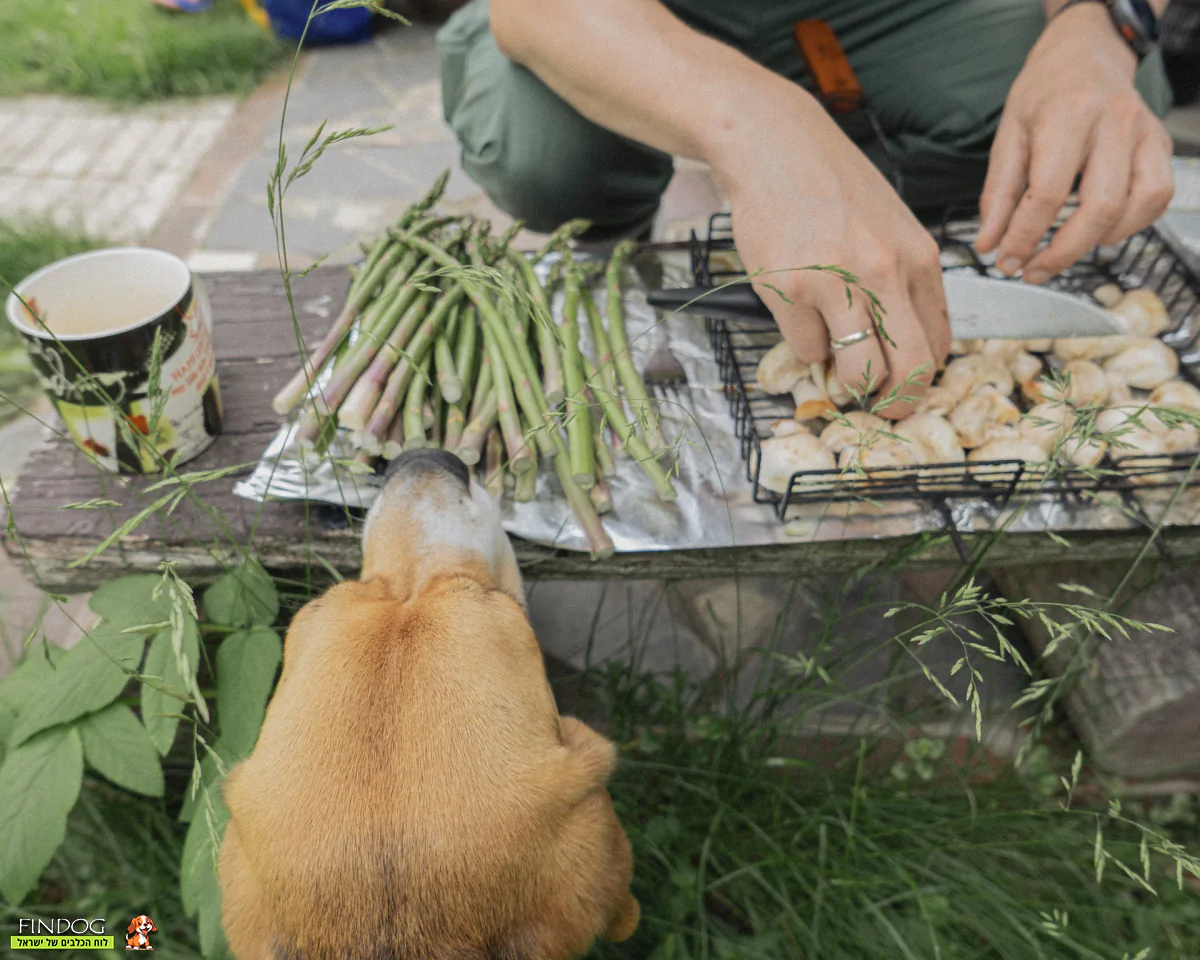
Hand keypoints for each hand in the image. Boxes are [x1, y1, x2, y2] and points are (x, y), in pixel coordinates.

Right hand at [706, 90, 947, 418]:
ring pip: (859, 371)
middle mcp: (886, 272)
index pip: (940, 342)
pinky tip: (798, 312)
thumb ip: (903, 280)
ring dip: (845, 378)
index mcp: (918, 257)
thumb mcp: (888, 226)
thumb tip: (903, 344)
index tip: (904, 389)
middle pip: (911, 368)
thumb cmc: (830, 186)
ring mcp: (838, 283)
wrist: (774, 146)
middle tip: (878, 407)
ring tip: (832, 356)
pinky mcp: (791, 291)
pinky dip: (804, 344)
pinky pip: (807, 350)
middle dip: (896, 401)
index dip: (923, 379)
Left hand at [976, 1, 1173, 282]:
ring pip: (1136, 206)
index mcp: (1067, 117)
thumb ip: (997, 194)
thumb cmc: (1043, 94)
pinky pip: (1156, 198)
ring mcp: (1144, 133)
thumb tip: (988, 245)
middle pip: (1099, 207)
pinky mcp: (1159, 145)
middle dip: (1063, 252)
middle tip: (1032, 270)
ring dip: (1096, 242)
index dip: (1024, 237)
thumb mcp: (1008, 136)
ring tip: (1062, 251)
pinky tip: (1097, 230)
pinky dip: (1130, 225)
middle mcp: (1114, 124)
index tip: (1005, 260)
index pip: (1047, 193)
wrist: (1085, 55)